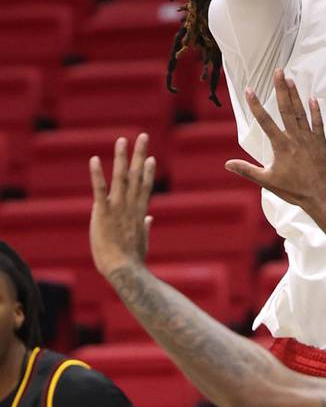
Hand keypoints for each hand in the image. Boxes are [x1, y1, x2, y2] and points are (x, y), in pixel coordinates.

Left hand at [89, 134, 155, 277]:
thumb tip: (149, 220)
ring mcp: (117, 207)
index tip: (150, 158)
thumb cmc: (132, 260)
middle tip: (143, 136)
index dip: (148, 171)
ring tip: (121, 140)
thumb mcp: (142, 241)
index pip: (145, 186)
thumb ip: (146, 226)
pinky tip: (93, 160)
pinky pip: (99, 189)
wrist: (124, 270)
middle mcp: (130, 205)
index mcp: (139, 212)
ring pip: (121, 177)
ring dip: (121, 157)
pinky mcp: (102, 212)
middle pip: (137, 174)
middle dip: (140, 154)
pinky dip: (97, 174)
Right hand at [225, 71, 325, 210]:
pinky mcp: (321, 142)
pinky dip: (315, 110)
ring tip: (290, 79)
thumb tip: (227, 163)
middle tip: (278, 71)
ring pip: (300, 112)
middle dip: (280, 89)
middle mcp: (295, 137)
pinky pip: (318, 123)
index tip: (249, 89)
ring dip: (295, 95)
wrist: (320, 195)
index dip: (256, 104)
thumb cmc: (292, 190)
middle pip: (285, 108)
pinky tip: (312, 98)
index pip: (265, 121)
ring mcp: (309, 138)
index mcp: (280, 145)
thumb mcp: (267, 181)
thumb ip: (247, 170)